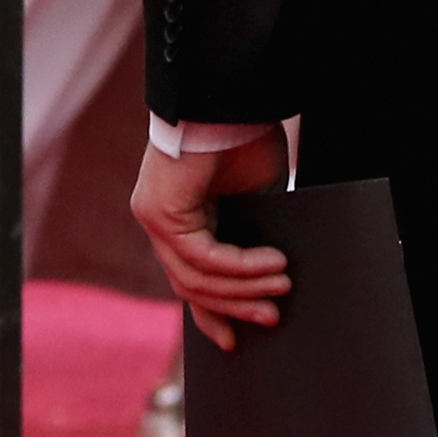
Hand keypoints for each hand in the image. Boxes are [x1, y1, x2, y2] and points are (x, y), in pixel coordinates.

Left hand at [132, 124, 291, 348]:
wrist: (229, 96)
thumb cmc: (243, 136)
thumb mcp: (254, 198)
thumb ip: (250, 237)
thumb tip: (271, 281)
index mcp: (181, 219)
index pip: (190, 279)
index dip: (212, 313)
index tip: (233, 340)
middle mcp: (160, 223)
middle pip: (193, 286)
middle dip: (236, 306)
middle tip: (271, 317)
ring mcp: (155, 218)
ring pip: (197, 279)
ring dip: (245, 288)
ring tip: (282, 288)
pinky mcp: (158, 213)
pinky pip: (203, 257)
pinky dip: (241, 266)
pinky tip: (272, 265)